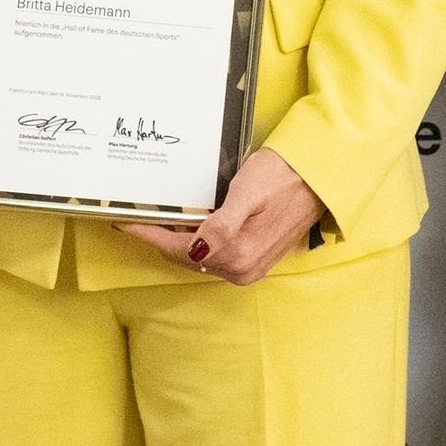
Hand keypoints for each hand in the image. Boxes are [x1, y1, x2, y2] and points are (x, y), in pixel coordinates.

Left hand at [123, 148, 327, 286]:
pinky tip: (190, 228)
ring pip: (200, 259)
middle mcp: (241, 269)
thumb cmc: (282, 176)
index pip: (179, 250)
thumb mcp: (246, 193)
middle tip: (137, 220)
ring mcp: (250, 269)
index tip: (125, 222)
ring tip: (158, 222)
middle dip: (160, 240)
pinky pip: (216, 257)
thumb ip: (220, 226)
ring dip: (178, 243)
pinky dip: (198, 245)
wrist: (320, 177)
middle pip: (187, 258)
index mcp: (236, 254)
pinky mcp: (257, 261)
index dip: (150, 236)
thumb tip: (195, 247)